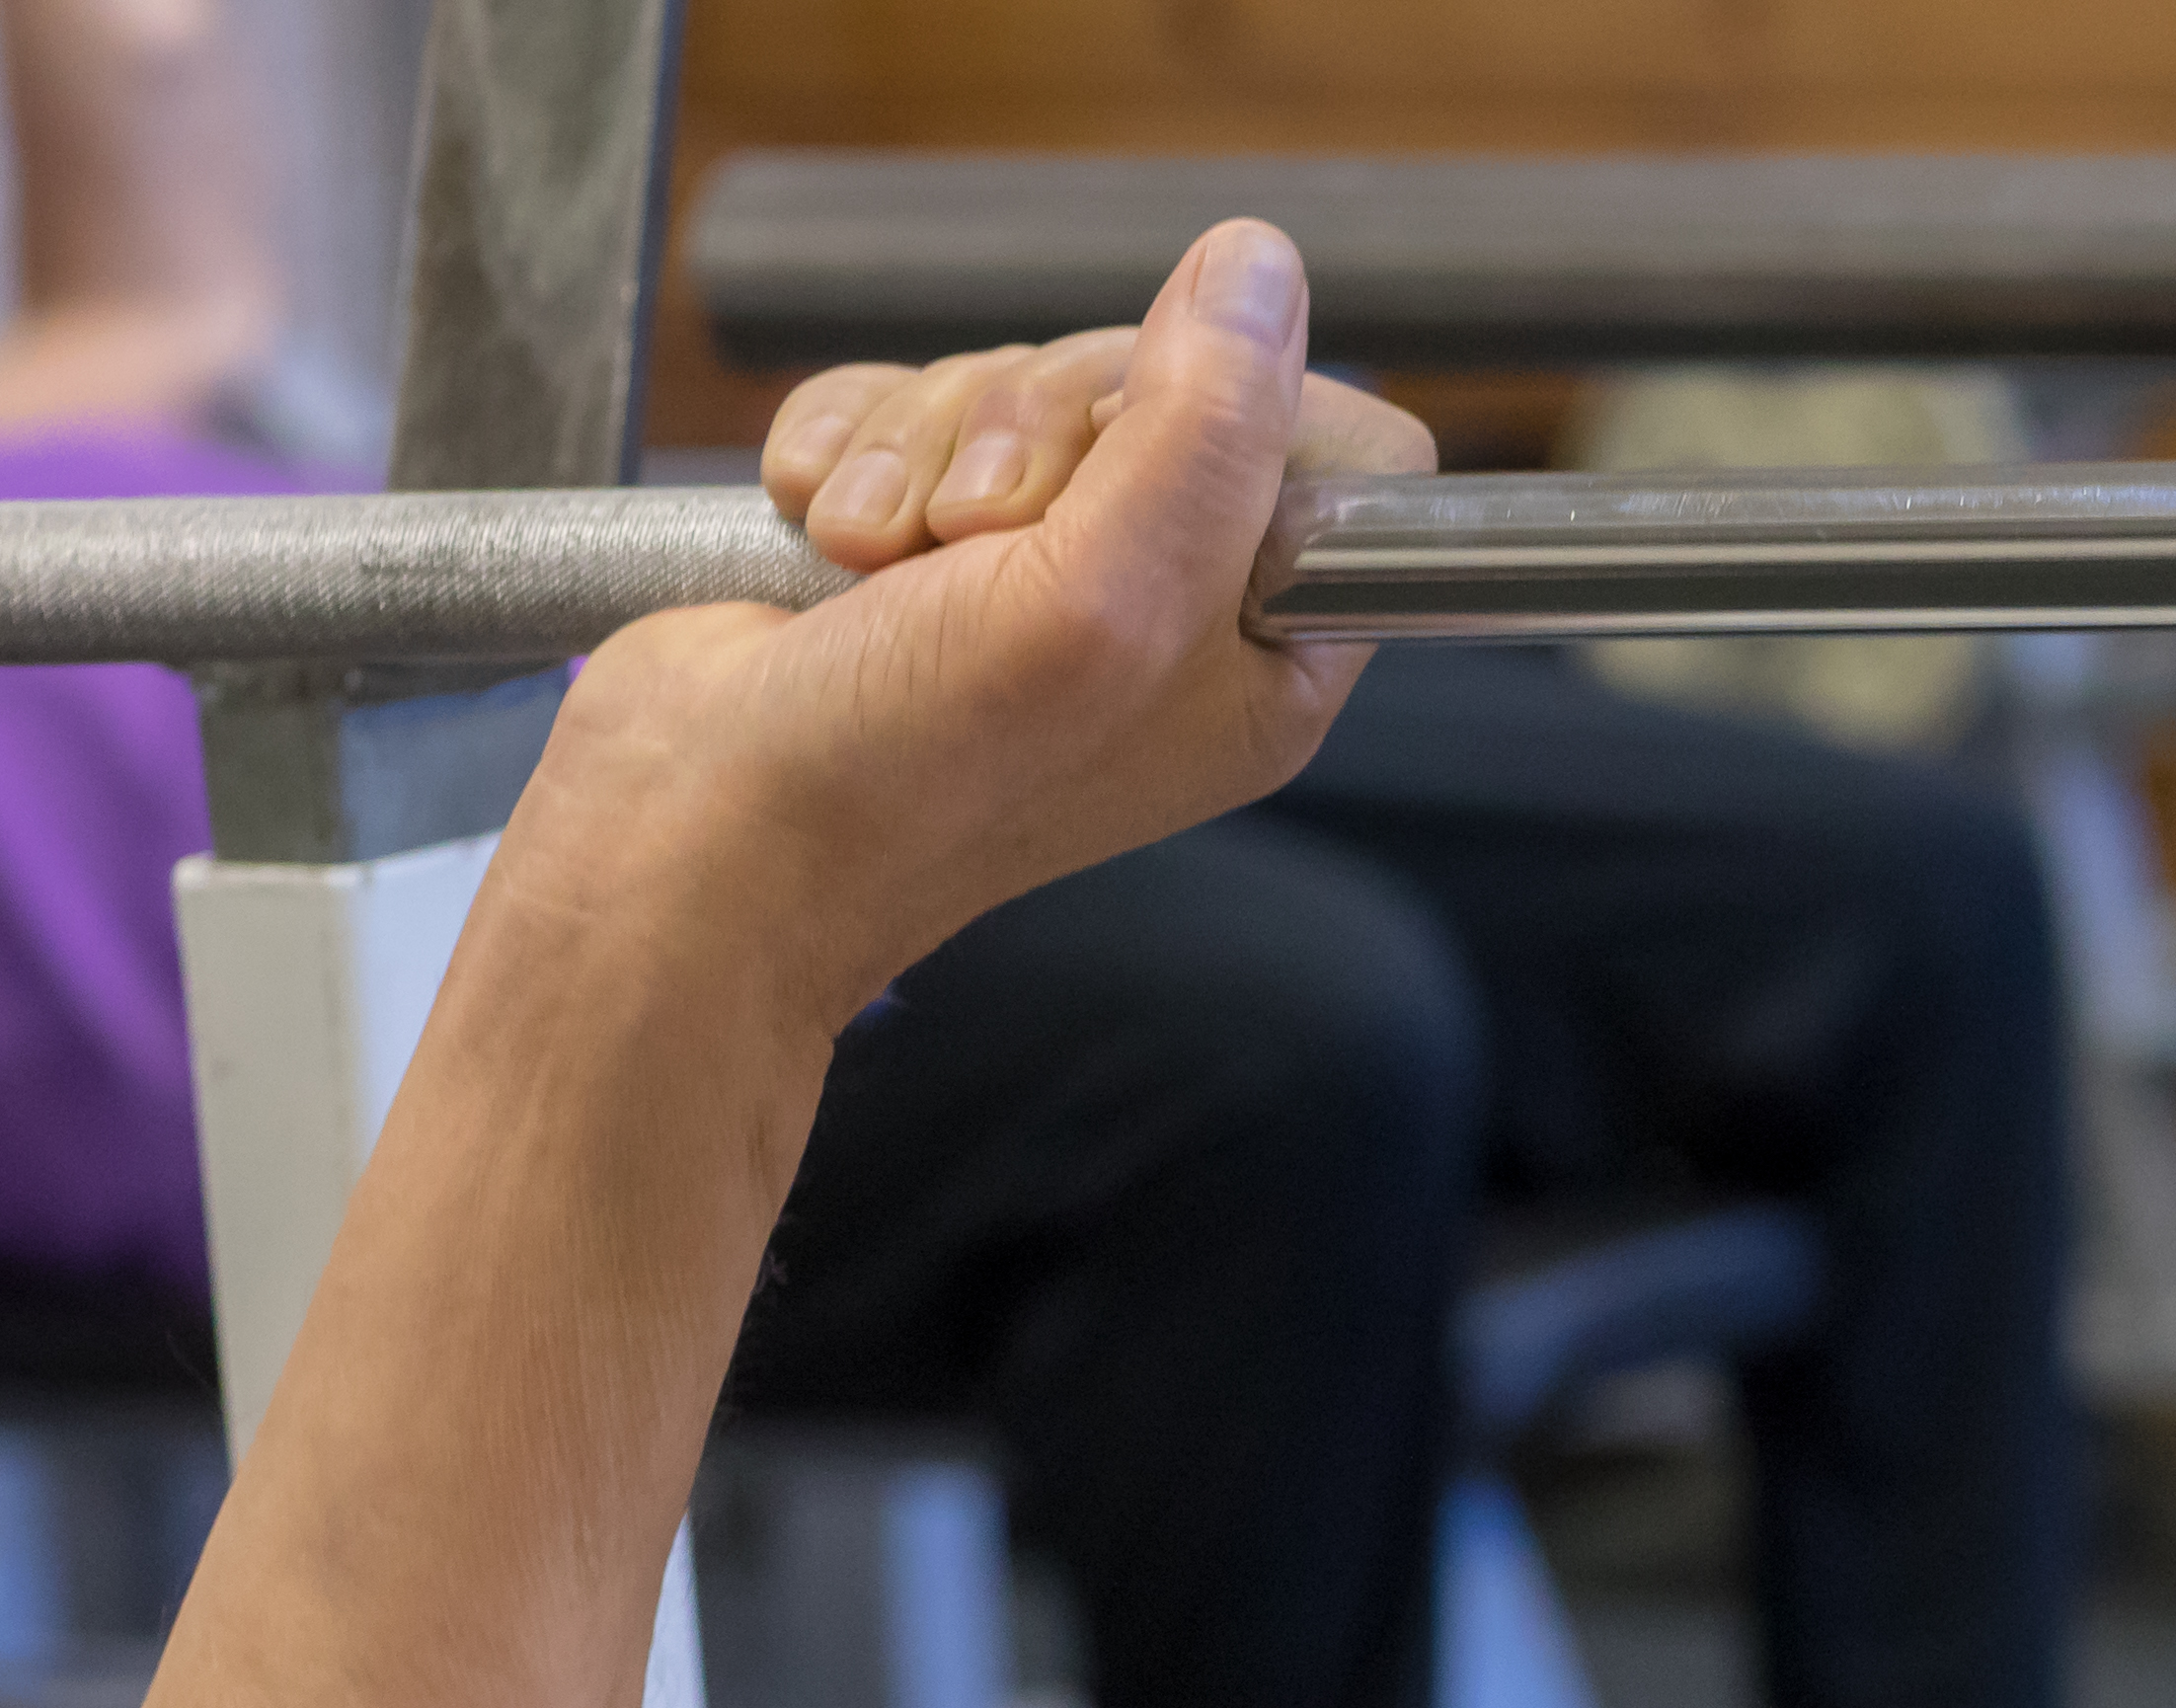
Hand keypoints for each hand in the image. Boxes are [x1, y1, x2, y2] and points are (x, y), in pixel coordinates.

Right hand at [501, 222, 1432, 1017]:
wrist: (698, 834)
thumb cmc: (911, 770)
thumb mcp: (1103, 597)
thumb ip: (1208, 430)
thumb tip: (1261, 269)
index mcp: (1261, 655)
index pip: (1341, 455)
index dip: (1240, 420)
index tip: (1132, 474)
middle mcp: (1165, 610)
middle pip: (1161, 388)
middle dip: (1036, 434)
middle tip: (970, 539)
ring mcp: (1033, 571)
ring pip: (1014, 386)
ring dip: (922, 449)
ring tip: (876, 561)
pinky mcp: (911, 536)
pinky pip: (903, 400)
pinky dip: (848, 446)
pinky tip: (817, 532)